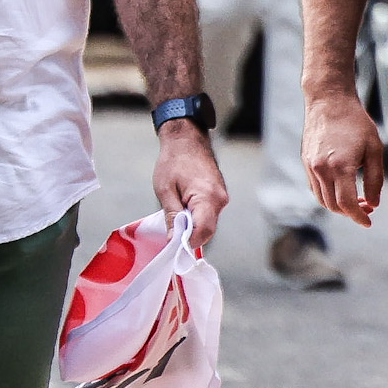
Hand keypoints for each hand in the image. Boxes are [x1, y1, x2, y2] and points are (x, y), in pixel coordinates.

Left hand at [153, 125, 229, 253]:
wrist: (186, 139)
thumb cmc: (173, 160)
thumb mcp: (165, 190)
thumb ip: (172, 216)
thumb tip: (173, 241)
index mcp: (207, 197)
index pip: (203, 232)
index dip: (188, 243)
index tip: (173, 248)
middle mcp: (220, 199)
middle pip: (207, 231)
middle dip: (189, 237)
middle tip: (170, 236)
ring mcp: (221, 197)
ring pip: (208, 224)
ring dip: (192, 227)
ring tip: (175, 222)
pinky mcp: (219, 196)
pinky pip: (209, 215)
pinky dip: (196, 219)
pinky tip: (183, 214)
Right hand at [302, 85, 387, 227]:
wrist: (329, 101)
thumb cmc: (356, 122)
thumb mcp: (374, 148)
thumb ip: (375, 179)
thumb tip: (373, 203)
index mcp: (340, 167)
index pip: (347, 204)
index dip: (359, 217)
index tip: (368, 222)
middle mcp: (321, 170)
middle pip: (334, 206)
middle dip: (351, 213)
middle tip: (367, 208)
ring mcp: (311, 166)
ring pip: (322, 199)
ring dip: (339, 206)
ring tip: (356, 200)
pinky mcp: (306, 162)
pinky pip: (315, 188)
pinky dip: (328, 195)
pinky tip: (341, 188)